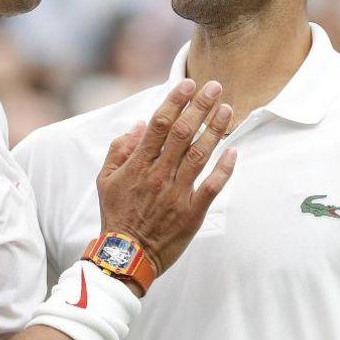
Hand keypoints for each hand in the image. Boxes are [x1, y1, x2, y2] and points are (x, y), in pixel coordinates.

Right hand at [95, 79, 235, 276]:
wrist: (126, 255)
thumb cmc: (116, 214)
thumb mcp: (105, 180)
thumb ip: (120, 149)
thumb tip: (139, 125)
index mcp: (138, 165)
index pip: (159, 124)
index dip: (175, 101)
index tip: (188, 83)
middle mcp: (158, 175)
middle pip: (183, 133)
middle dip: (200, 106)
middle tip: (215, 86)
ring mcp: (177, 193)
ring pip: (200, 155)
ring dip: (214, 129)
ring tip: (227, 108)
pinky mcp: (192, 212)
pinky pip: (212, 187)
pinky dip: (224, 169)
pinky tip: (234, 152)